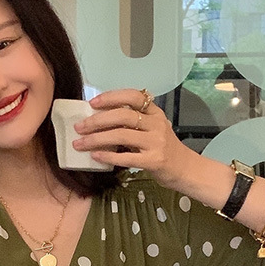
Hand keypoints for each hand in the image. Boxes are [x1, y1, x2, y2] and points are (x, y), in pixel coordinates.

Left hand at [71, 88, 190, 187]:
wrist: (185, 169)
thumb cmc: (163, 148)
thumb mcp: (152, 129)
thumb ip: (133, 122)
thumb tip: (98, 119)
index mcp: (155, 113)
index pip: (133, 96)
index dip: (111, 97)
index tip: (92, 103)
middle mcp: (157, 124)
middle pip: (122, 116)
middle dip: (97, 121)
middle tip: (79, 127)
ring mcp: (156, 142)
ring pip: (121, 135)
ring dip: (96, 139)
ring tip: (80, 143)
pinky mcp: (154, 161)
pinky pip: (126, 157)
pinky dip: (108, 156)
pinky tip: (95, 156)